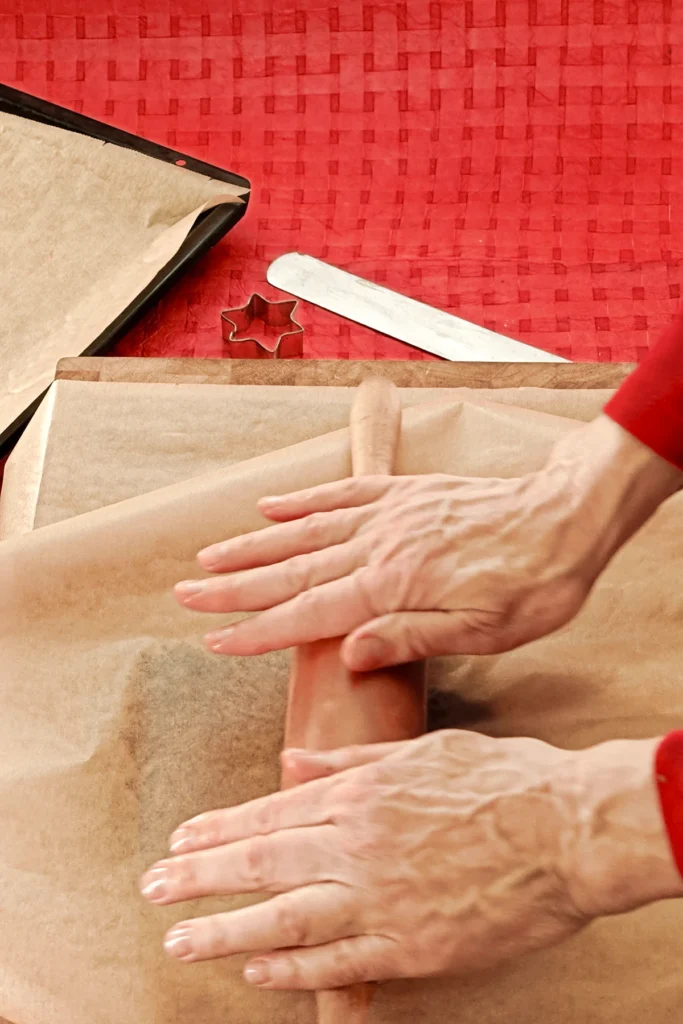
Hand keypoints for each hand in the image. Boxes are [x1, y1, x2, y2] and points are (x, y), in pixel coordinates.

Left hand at [139, 731, 678, 989]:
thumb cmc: (502, 780)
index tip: (182, 838)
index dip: (220, 828)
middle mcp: (359, 845)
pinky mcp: (412, 945)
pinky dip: (292, 969)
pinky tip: (256, 971)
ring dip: (225, 930)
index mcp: (362, 793)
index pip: (270, 812)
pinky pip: (338, 962)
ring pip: (284, 919)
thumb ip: (350, 760)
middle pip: (262, 862)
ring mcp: (382, 898)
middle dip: (200, 876)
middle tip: (154, 885)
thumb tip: (292, 761)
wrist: (568, 829)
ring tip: (180, 939)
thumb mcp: (423, 750)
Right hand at [175, 415, 680, 668]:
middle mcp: (380, 544)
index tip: (214, 638)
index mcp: (393, 585)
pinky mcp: (405, 492)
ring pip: (305, 529)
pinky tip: (271, 505)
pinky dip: (302, 498)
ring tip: (211, 554)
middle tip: (186, 593)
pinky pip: (343, 490)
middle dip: (233, 586)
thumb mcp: (483, 632)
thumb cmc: (533, 585)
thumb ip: (410, 638)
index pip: (308, 613)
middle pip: (290, 569)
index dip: (256, 629)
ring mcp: (390, 513)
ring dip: (253, 544)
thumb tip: (349, 653)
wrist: (566, 518)